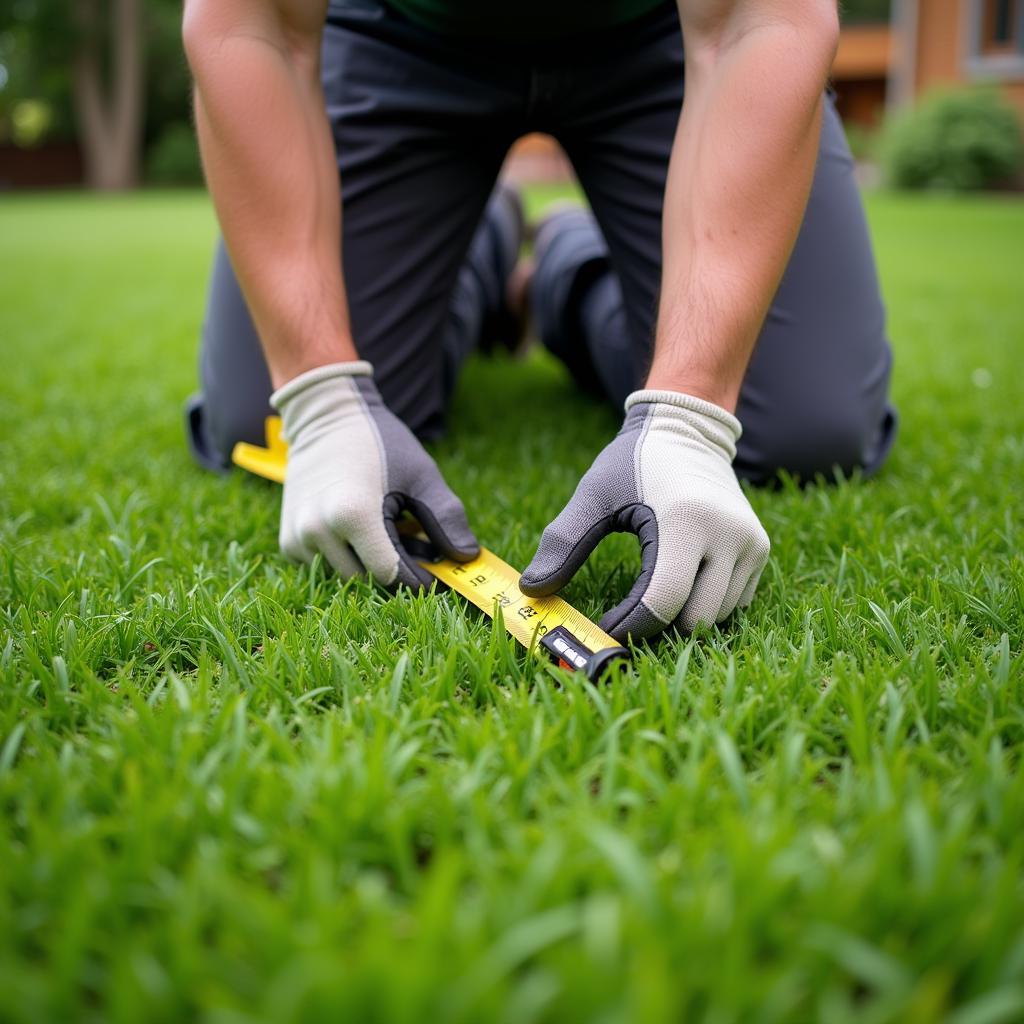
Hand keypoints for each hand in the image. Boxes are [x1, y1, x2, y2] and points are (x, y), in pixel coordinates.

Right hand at [271, 362, 478, 586]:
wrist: (326, 415)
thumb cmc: (381, 443)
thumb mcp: (422, 476)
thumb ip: (446, 519)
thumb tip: (466, 558)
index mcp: (353, 515)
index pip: (391, 574)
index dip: (419, 580)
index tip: (437, 573)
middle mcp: (318, 531)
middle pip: (369, 579)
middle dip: (396, 569)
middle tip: (412, 537)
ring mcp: (298, 538)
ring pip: (347, 577)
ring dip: (370, 564)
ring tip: (386, 528)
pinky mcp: (287, 542)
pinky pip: (324, 567)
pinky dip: (345, 557)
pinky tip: (356, 529)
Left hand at [520, 390, 768, 640]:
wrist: (687, 429)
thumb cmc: (633, 462)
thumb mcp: (593, 496)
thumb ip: (563, 542)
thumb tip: (533, 590)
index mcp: (686, 521)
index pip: (663, 600)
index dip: (631, 625)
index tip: (604, 627)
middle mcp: (728, 535)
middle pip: (694, 618)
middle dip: (656, 624)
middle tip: (625, 614)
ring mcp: (751, 543)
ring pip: (716, 616)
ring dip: (680, 616)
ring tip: (650, 591)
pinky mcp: (759, 549)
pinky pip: (733, 602)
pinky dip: (703, 604)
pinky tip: (678, 582)